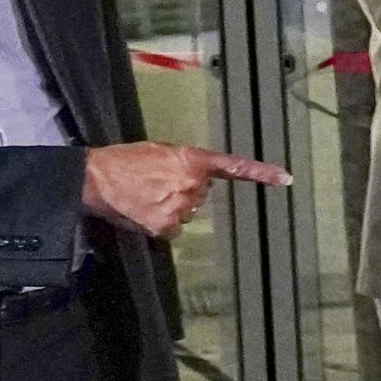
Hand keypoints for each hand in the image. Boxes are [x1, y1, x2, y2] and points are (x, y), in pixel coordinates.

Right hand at [84, 141, 287, 240]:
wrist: (95, 178)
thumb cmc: (124, 160)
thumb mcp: (160, 151)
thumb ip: (184, 164)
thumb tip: (194, 181)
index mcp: (192, 161)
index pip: (233, 167)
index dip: (261, 173)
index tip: (285, 179)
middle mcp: (192, 184)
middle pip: (201, 195)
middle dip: (185, 191)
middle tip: (156, 183)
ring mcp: (180, 207)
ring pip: (187, 212)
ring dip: (172, 207)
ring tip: (146, 195)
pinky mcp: (165, 226)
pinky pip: (173, 229)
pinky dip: (161, 223)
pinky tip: (144, 211)